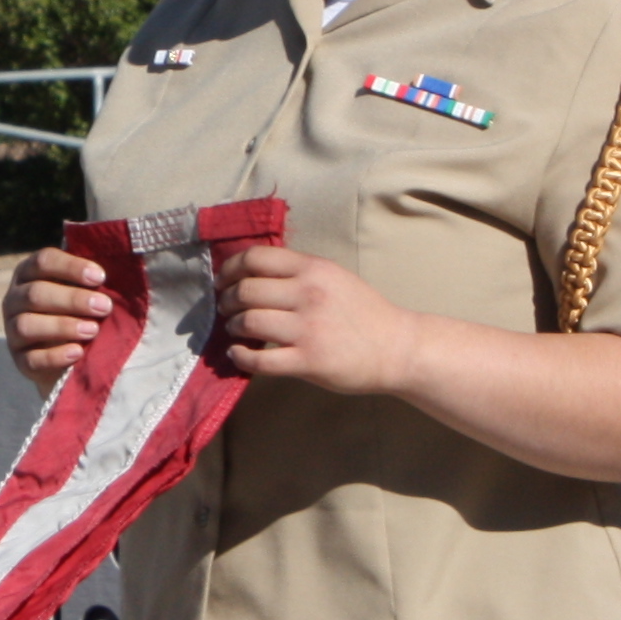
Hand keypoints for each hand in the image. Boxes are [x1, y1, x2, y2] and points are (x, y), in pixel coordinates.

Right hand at [2, 246, 112, 388]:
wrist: (72, 351)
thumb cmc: (82, 309)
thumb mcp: (85, 289)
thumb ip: (92, 279)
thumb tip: (116, 270)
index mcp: (29, 273)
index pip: (43, 261)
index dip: (71, 267)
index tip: (100, 277)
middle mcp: (14, 299)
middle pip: (35, 293)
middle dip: (72, 299)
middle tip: (103, 306)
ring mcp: (13, 330)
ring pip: (26, 325)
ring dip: (62, 326)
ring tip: (93, 330)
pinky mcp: (20, 359)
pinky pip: (31, 358)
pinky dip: (55, 356)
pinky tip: (78, 353)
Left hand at [213, 243, 418, 396]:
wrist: (398, 347)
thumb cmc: (363, 312)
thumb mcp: (335, 277)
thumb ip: (299, 272)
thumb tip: (252, 271)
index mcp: (314, 269)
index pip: (255, 258)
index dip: (229, 269)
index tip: (222, 281)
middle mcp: (309, 294)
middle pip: (246, 290)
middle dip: (227, 300)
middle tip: (226, 308)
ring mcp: (308, 329)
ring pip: (248, 322)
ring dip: (233, 326)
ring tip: (235, 330)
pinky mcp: (308, 361)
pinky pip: (260, 359)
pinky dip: (241, 356)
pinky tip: (239, 354)